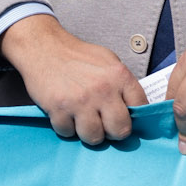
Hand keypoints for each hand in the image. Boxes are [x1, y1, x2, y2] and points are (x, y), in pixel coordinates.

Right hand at [0, 13, 147, 144]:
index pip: (141, 106)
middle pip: (120, 129)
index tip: (127, 119)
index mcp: (120, 76)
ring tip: (85, 122)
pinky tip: (67, 115)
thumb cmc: (78, 56)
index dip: (136, 117)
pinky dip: (67, 128)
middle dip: (114, 132)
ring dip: (90, 134)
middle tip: (106, 127)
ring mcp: (80, 101)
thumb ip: (121, 84)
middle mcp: (103, 90)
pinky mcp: (58, 109)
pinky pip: (68, 133)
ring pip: (94, 137)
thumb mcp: (109, 62)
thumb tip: (132, 108)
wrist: (44, 48)